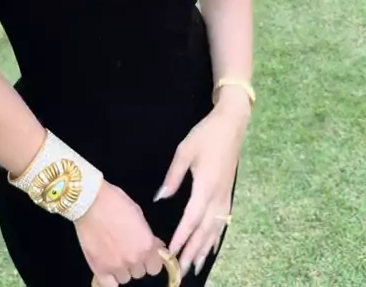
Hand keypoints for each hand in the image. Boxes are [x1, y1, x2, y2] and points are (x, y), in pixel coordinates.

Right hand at [75, 180, 164, 286]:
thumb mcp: (139, 215)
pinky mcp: (99, 268)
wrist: (91, 201)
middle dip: (135, 261)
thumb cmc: (115, 202)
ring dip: (122, 268)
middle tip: (126, 247)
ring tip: (114, 253)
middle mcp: (134, 259)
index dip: (150, 260)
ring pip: (125, 278)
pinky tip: (108, 270)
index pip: (155, 267)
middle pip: (139, 272)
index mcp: (146, 246)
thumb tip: (155, 247)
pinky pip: (108, 286)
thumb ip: (148, 236)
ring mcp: (116, 266)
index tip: (146, 254)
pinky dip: (110, 280)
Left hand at [154, 103, 248, 276]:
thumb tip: (160, 197)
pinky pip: (223, 221)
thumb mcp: (184, 151)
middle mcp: (218, 196)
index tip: (172, 253)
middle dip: (193, 250)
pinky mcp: (228, 193)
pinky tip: (212, 246)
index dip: (182, 237)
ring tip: (196, 265)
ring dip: (205, 248)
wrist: (232, 124)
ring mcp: (225, 196)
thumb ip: (172, 177)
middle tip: (182, 269)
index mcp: (205, 186)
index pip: (191, 218)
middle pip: (204, 230)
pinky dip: (216, 236)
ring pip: (215, 229)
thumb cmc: (205, 135)